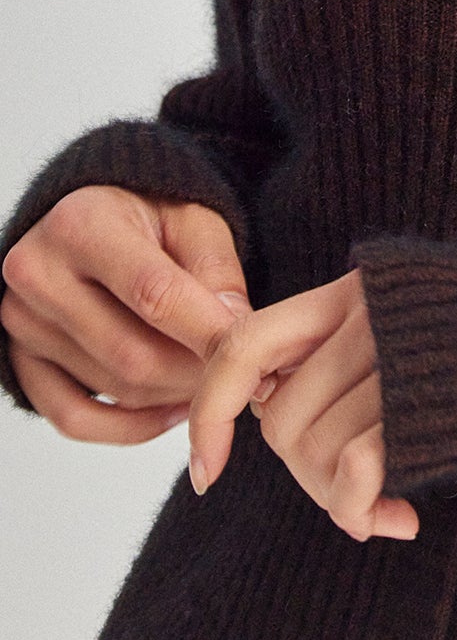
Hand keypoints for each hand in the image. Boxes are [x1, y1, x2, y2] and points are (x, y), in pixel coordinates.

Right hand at [0, 186, 252, 441]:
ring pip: (112, 388)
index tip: (249, 351)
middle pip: (132, 353)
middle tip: (238, 373)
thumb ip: (216, 268)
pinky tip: (172, 409)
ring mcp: (22, 323)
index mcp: (82, 224)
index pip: (152, 292)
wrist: (91, 217)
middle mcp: (38, 273)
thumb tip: (233, 330)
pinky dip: (131, 426)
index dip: (206, 330)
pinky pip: (75, 418)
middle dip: (195, 371)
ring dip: (172, 395)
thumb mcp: (193, 215)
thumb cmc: (148, 213)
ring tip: (211, 379)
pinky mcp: (19, 360)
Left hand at [187, 267, 419, 543]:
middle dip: (304, 475)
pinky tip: (401, 516)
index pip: (244, 345)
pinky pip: (351, 469)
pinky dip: (359, 509)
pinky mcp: (423, 398)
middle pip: (282, 420)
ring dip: (340, 499)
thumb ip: (334, 358)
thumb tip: (258, 420)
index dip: (212, 411)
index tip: (208, 471)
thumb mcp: (404, 327)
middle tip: (353, 491)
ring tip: (390, 499)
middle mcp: (368, 313)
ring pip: (314, 451)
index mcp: (353, 290)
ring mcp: (397, 352)